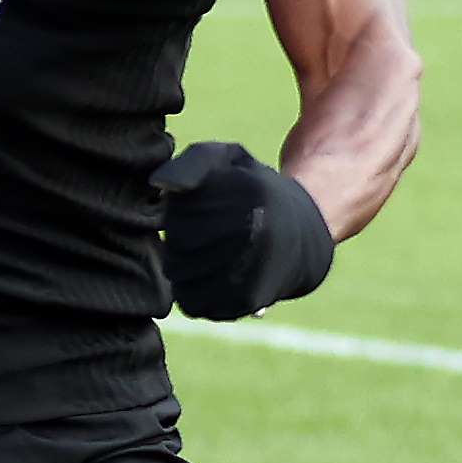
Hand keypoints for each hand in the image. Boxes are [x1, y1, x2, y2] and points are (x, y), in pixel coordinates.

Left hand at [156, 142, 336, 319]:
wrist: (301, 233)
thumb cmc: (250, 190)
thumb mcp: (227, 159)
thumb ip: (191, 163)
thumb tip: (160, 183)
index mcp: (249, 194)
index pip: (179, 210)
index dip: (179, 207)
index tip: (202, 203)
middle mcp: (256, 235)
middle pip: (178, 243)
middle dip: (179, 236)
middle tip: (203, 229)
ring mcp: (254, 271)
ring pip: (179, 275)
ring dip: (181, 264)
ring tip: (206, 250)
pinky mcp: (247, 301)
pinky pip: (192, 303)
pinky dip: (191, 290)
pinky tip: (211, 273)